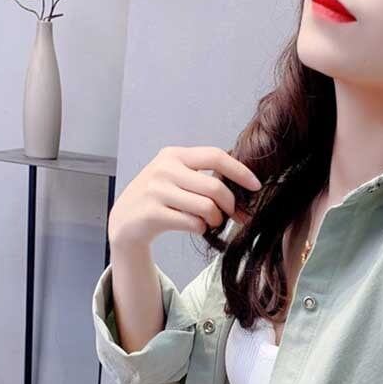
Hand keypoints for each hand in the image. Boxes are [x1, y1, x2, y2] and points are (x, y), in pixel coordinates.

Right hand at [108, 145, 261, 252]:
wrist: (126, 219)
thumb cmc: (160, 198)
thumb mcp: (177, 177)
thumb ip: (204, 177)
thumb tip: (245, 190)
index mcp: (174, 155)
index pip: (216, 156)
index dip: (240, 171)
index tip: (256, 186)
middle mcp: (165, 169)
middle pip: (215, 187)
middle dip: (230, 205)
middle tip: (232, 215)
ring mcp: (157, 191)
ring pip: (207, 207)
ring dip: (216, 219)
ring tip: (212, 222)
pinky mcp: (153, 213)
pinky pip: (193, 223)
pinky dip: (201, 228)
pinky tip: (196, 227)